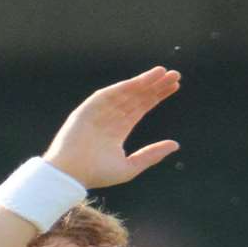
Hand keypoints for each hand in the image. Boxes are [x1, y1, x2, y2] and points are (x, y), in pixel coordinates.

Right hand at [42, 66, 181, 188]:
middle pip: (136, 97)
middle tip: (175, 75)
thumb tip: (175, 144)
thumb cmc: (98, 174)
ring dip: (144, 81)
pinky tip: (142, 81)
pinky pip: (110, 94)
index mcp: (117, 130)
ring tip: (163, 72)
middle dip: (155, 86)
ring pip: (126, 93)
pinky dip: (126, 86)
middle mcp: (109, 117)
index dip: (156, 96)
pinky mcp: (88, 108)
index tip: (174, 87)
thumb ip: (152, 154)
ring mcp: (98, 111)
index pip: (140, 108)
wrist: (72, 174)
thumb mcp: (131, 166)